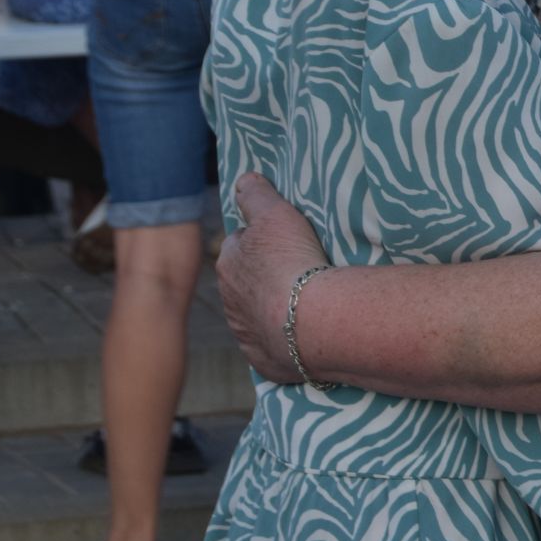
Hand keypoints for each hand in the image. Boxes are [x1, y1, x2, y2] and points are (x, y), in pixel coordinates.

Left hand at [216, 173, 329, 383]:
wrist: (311, 323)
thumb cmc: (293, 262)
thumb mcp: (275, 214)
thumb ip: (256, 194)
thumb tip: (243, 180)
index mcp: (228, 263)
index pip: (241, 244)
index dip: (263, 240)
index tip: (285, 242)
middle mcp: (230, 300)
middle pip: (247, 281)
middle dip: (265, 276)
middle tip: (298, 270)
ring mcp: (246, 333)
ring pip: (257, 313)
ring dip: (274, 307)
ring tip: (305, 301)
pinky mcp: (265, 360)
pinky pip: (273, 344)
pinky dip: (285, 338)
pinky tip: (304, 332)